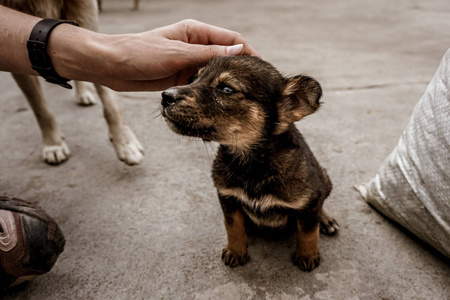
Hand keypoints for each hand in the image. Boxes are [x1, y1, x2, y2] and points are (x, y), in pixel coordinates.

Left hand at [50, 19, 258, 90]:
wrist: (110, 67)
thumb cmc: (139, 53)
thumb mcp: (176, 54)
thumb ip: (208, 54)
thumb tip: (239, 49)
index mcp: (196, 32)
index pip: (232, 38)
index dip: (250, 52)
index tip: (263, 68)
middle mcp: (195, 46)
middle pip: (226, 56)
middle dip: (241, 70)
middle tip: (256, 88)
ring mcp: (188, 62)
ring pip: (215, 73)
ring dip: (226, 83)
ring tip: (242, 98)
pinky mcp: (181, 77)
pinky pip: (202, 84)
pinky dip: (211, 91)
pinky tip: (219, 102)